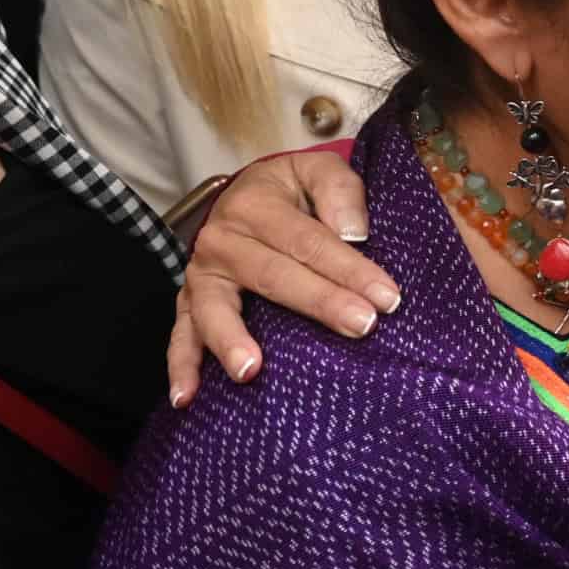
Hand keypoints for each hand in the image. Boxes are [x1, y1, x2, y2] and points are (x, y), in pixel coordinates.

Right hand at [166, 148, 392, 406]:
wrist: (246, 195)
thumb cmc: (294, 190)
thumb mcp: (318, 170)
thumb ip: (338, 191)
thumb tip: (353, 233)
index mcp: (257, 206)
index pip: (309, 241)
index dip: (350, 269)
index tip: (387, 297)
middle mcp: (223, 240)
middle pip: (274, 275)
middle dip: (320, 303)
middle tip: (360, 327)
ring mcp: (202, 274)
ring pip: (216, 309)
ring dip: (231, 341)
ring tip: (251, 371)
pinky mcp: (190, 301)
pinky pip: (181, 334)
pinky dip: (181, 365)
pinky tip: (187, 398)